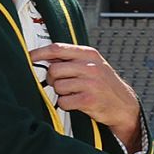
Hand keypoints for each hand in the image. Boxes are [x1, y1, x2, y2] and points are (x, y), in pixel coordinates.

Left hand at [28, 43, 142, 149]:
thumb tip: (44, 57)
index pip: (57, 49)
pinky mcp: (89, 101)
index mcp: (89, 54)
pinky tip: (76, 103)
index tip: (28, 58)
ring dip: (61, 93)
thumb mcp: (93, 65)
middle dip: (53, 79)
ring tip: (73, 94)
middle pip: (54, 70)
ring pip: (58, 87)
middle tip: (61, 84)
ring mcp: (90, 84)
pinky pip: (64, 101)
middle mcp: (90, 67)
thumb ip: (72, 59)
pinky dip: (66, 104)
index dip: (39, 53)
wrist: (124, 105)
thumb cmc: (105, 85)